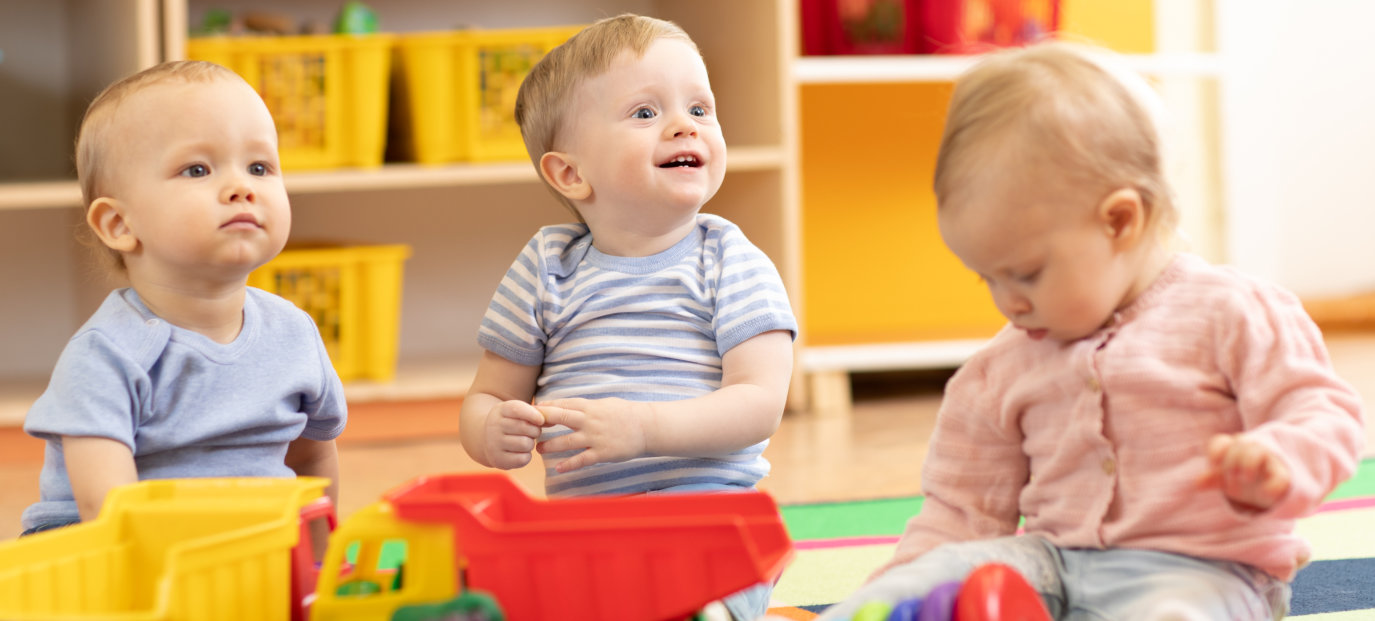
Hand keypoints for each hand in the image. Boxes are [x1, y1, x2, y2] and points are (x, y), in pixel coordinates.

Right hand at [483, 400, 545, 469]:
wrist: (486, 439)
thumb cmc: (511, 422)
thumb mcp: (518, 412)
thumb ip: (535, 413)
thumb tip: (552, 420)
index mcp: (500, 410)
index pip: (517, 409)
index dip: (532, 414)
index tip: (541, 420)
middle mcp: (494, 426)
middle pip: (524, 427)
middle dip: (535, 431)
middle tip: (533, 432)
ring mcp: (494, 444)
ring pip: (525, 444)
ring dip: (530, 444)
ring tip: (525, 441)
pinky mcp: (498, 460)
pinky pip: (522, 459)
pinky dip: (526, 456)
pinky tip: (521, 452)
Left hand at [536, 397, 651, 473]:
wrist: (647, 427)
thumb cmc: (626, 414)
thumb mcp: (605, 404)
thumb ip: (585, 406)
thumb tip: (567, 405)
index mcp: (590, 406)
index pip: (563, 404)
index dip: (545, 407)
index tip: (531, 411)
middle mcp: (590, 420)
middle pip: (560, 418)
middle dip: (542, 422)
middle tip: (527, 427)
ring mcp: (595, 437)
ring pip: (567, 441)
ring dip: (550, 446)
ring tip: (539, 449)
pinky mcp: (602, 453)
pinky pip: (582, 459)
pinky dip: (569, 464)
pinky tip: (558, 468)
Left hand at [1197, 433, 1290, 510]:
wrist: (1274, 491)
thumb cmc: (1244, 480)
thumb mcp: (1227, 479)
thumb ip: (1213, 478)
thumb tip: (1196, 484)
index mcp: (1234, 449)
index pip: (1221, 442)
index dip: (1216, 452)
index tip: (1214, 465)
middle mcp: (1251, 450)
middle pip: (1238, 445)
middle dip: (1230, 463)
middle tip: (1229, 484)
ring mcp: (1269, 461)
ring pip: (1257, 451)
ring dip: (1247, 465)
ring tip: (1245, 479)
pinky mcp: (1284, 477)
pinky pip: (1280, 478)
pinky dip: (1272, 487)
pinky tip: (1264, 494)